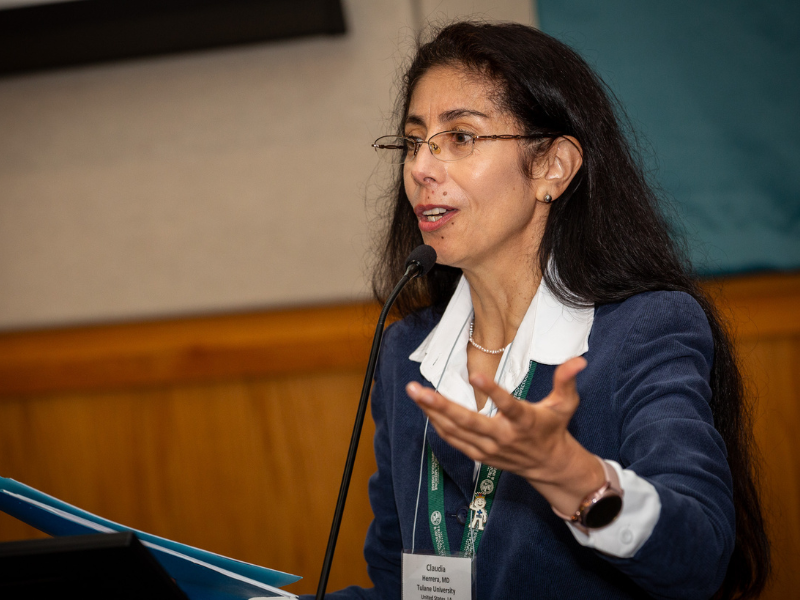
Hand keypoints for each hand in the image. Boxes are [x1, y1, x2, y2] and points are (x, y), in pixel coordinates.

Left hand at [406, 357, 604, 513]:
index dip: (491, 392)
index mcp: (524, 421)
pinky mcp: (480, 455)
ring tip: (415, 393)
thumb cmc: (554, 428)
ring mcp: (489, 449)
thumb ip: (566, 381)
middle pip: (468, 422)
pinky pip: (454, 440)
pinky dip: (439, 425)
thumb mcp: (565, 404)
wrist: (549, 465)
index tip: (474, 375)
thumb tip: (578, 360)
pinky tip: (426, 409)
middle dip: (441, 405)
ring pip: (455, 431)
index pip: (508, 405)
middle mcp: (504, 437)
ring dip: (432, 412)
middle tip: (418, 389)